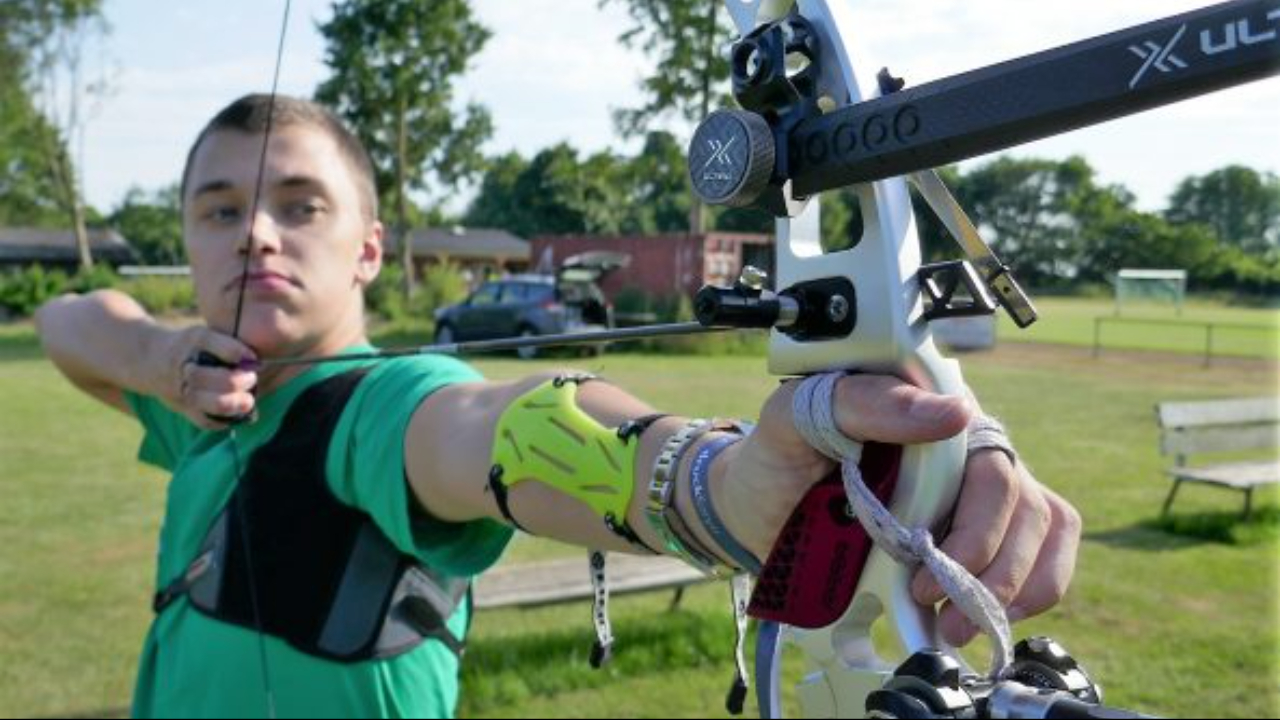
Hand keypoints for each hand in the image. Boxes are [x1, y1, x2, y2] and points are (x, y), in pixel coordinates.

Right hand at [158, 326, 259, 429]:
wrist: (152, 360)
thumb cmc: (192, 347)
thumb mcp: (205, 335)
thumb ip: (228, 346)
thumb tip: (256, 363)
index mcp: (195, 340)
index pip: (212, 344)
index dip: (237, 353)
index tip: (254, 359)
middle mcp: (187, 365)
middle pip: (213, 378)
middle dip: (238, 381)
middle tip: (251, 379)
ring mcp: (183, 389)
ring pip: (212, 403)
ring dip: (235, 403)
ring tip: (248, 400)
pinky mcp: (183, 408)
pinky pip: (206, 420)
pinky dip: (225, 420)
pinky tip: (236, 413)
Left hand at [716, 374, 1081, 646]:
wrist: (754, 509)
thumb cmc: (776, 458)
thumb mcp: (794, 417)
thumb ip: (861, 402)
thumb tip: (952, 413)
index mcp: (930, 407)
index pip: (989, 455)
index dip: (975, 518)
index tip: (929, 559)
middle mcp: (965, 446)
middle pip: (1023, 500)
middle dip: (988, 565)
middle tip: (930, 599)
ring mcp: (978, 490)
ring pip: (1041, 529)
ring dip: (1011, 586)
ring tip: (955, 624)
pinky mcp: (982, 533)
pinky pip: (1042, 556)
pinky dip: (1027, 593)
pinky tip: (981, 616)